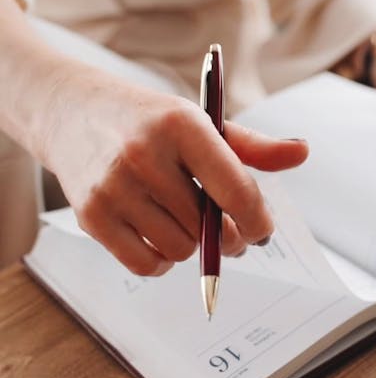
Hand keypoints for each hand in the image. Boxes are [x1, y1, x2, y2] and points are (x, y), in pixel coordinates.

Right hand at [41, 65, 307, 275]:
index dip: (259, 222)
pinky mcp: (91, 216)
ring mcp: (114, 187)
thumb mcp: (200, 122)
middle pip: (208, 229)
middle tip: (228, 233)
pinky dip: (161, 262)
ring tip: (187, 225)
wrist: (71, 113)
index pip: (235, 190)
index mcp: (181, 124)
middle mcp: (144, 154)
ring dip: (192, 248)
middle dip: (227, 238)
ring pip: (179, 250)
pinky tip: (160, 236)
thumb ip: (253, 147)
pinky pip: (146, 264)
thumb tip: (302, 153)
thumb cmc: (149, 122)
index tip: (262, 231)